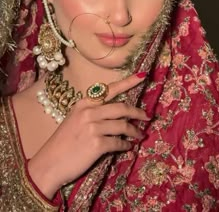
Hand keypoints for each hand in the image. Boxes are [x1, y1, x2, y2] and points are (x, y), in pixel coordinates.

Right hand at [28, 72, 148, 198]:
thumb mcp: (75, 120)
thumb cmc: (63, 142)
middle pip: (121, 107)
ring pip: (123, 125)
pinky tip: (128, 148)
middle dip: (137, 112)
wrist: (49, 163)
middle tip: (147, 117)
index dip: (128, 82)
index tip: (142, 77)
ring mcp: (93, 127)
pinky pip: (118, 143)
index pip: (110, 89)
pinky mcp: (97, 144)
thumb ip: (93, 113)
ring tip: (140, 135)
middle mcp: (89, 112)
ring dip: (134, 131)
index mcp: (84, 103)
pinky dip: (126, 145)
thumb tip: (116, 114)